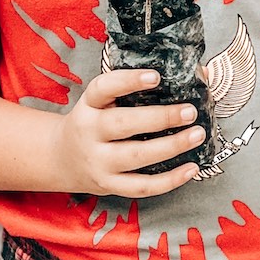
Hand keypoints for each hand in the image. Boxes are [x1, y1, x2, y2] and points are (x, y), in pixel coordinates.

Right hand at [50, 69, 202, 197]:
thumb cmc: (95, 122)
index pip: (103, 88)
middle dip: (160, 118)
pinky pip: (142, 186)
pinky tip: (191, 168)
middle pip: (123, 124)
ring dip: (171, 147)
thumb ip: (140, 87)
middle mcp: (89, 133)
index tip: (156, 76)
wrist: (60, 159)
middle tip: (189, 111)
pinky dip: (169, 180)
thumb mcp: (104, 101)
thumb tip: (199, 73)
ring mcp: (98, 163)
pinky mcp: (109, 186)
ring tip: (197, 135)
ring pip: (136, 157)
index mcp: (88, 106)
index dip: (128, 81)